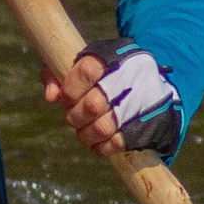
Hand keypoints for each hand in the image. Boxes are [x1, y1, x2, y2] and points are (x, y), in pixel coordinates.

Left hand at [41, 35, 180, 159]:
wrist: (151, 86)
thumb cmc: (104, 74)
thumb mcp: (80, 64)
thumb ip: (56, 74)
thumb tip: (51, 97)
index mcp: (113, 57)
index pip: (86, 71)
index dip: (71, 89)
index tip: (67, 97)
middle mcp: (129, 77)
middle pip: (92, 105)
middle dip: (75, 116)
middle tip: (74, 116)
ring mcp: (140, 103)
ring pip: (103, 127)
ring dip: (86, 134)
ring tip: (84, 130)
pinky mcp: (145, 126)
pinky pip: (116, 143)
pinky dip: (101, 146)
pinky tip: (97, 141)